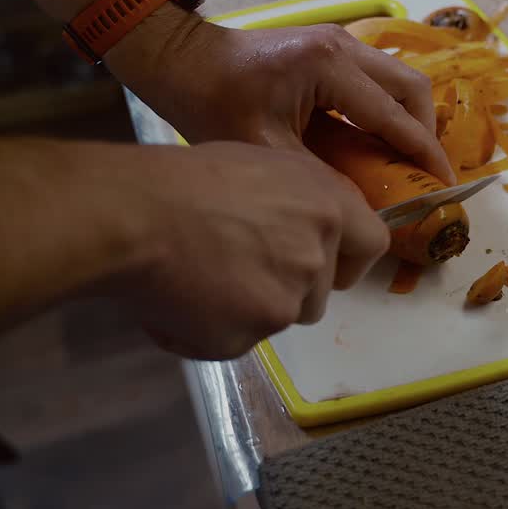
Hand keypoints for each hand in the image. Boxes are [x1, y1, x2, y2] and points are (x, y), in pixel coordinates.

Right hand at [104, 141, 389, 358]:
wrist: (135, 215)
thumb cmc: (187, 178)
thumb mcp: (261, 166)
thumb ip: (299, 201)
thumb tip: (304, 225)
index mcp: (327, 206)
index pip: (373, 244)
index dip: (350, 257)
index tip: (329, 262)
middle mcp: (317, 257)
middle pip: (320, 291)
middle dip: (287, 286)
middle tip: (238, 265)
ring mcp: (284, 302)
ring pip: (279, 317)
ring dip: (250, 308)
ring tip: (202, 277)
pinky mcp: (246, 338)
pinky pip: (237, 342)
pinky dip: (210, 331)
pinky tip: (178, 298)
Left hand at [106, 9, 454, 184]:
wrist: (179, 60)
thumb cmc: (212, 103)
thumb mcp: (267, 151)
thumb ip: (320, 177)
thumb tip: (363, 210)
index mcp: (329, 67)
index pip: (394, 115)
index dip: (423, 153)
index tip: (443, 184)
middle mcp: (343, 45)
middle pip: (411, 86)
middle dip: (424, 132)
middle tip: (423, 173)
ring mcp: (337, 40)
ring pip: (397, 77)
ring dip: (407, 117)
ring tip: (404, 159)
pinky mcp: (328, 45)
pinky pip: (375, 76)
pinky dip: (386, 106)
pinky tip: (376, 139)